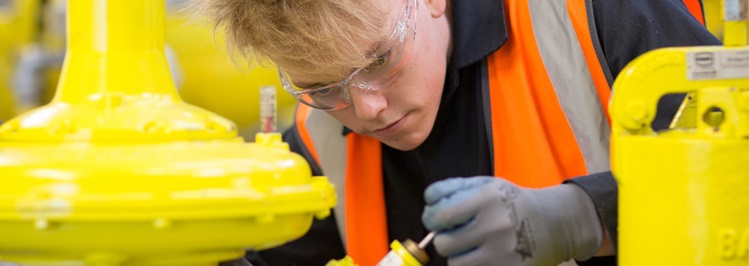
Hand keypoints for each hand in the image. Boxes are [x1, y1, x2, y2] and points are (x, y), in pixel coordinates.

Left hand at [422, 177, 602, 265]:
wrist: (554, 223)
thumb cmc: (512, 202)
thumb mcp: (487, 184)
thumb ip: (454, 187)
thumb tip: (428, 200)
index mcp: (487, 199)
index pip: (441, 216)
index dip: (432, 220)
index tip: (437, 221)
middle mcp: (495, 226)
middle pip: (444, 245)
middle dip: (444, 240)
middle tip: (455, 236)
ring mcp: (503, 252)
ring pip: (456, 264)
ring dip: (458, 257)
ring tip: (471, 248)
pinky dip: (473, 265)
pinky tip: (483, 257)